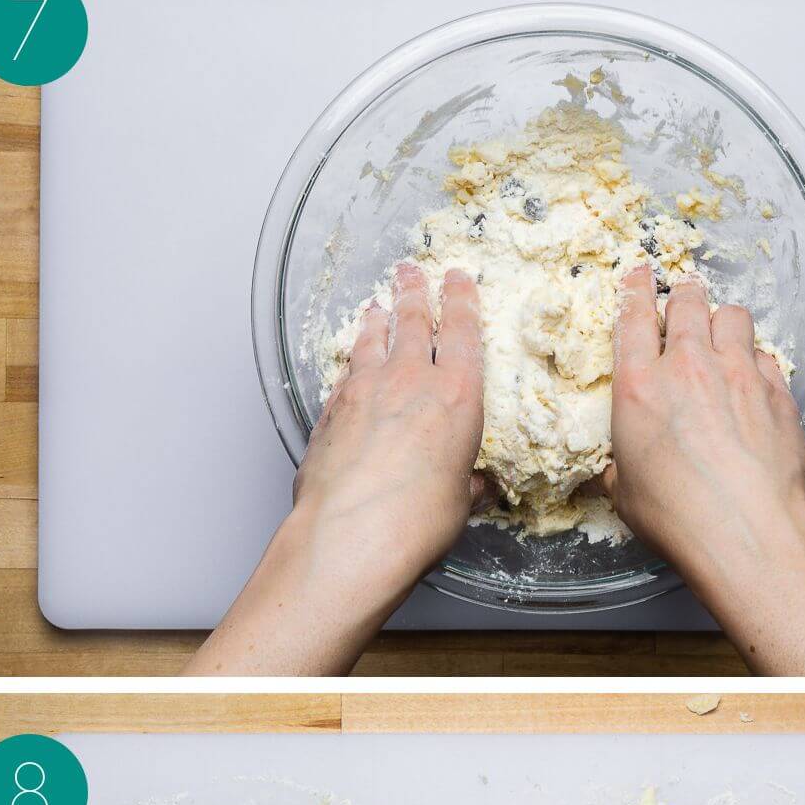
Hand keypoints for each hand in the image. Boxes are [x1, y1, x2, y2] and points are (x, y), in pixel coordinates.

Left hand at [294, 262, 486, 578]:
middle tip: (410, 270)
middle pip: (412, 321)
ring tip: (376, 305)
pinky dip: (350, 359)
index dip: (461, 301)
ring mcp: (364, 390)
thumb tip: (475, 487)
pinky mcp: (329, 409)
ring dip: (376, 319)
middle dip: (414, 291)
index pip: (463, 332)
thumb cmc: (416, 520)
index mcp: (457, 396)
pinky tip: (350, 362)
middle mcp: (410, 380)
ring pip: (372, 340)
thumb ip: (466, 482)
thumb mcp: (459, 501)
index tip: (459, 280)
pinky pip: (345, 372)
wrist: (351, 533)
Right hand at [602, 267, 804, 676]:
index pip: (632, 316)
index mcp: (639, 387)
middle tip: (682, 300)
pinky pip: (765, 356)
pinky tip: (751, 380)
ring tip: (720, 335)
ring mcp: (739, 375)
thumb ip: (620, 464)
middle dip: (683, 295)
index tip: (638, 275)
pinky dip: (756, 361)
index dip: (634, 288)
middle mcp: (689, 368)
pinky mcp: (777, 392)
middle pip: (687, 302)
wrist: (747, 532)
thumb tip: (618, 468)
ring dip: (723, 321)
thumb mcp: (625, 493)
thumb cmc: (682, 518)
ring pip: (733, 317)